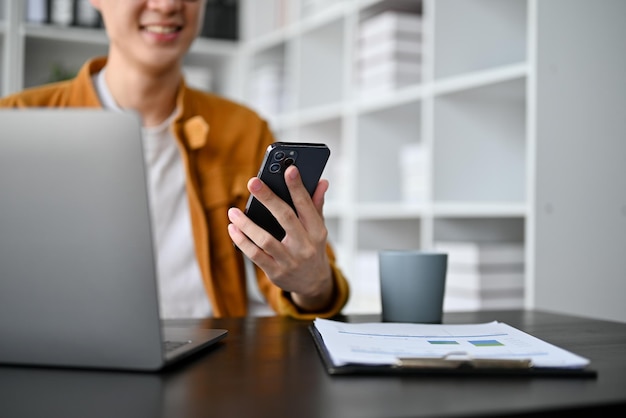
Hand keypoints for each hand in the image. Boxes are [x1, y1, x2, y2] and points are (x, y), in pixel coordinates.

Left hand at [227, 165, 333, 311]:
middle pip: (286, 218)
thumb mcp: (318, 228)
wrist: (313, 283)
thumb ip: (316, 205)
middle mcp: (305, 246)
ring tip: (232, 212)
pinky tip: (233, 229)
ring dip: (247, 224)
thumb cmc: (312, 248)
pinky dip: (242, 241)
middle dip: (269, 198)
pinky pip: (255, 255)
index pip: (307, 205)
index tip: (289, 169)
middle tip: (253, 182)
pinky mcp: (276, 272)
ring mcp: (290, 260)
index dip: (298, 187)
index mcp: (317, 231)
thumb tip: (322, 181)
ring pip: (265, 240)